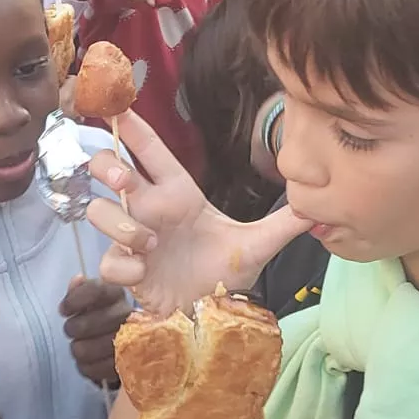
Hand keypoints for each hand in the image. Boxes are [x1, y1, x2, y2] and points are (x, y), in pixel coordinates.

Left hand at [60, 276, 131, 385]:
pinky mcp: (125, 367)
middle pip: (85, 325)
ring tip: (81, 346)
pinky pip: (91, 369)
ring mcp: (129, 343)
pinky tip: (89, 361)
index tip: (63, 310)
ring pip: (85, 349)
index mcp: (117, 294)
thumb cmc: (102, 317)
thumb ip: (80, 290)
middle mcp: (127, 315)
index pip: (95, 291)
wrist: (127, 345)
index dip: (74, 301)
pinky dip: (86, 367)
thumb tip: (77, 280)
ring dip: (78, 349)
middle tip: (72, 330)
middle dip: (73, 329)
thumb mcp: (91, 300)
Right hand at [84, 109, 310, 313]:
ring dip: (121, 225)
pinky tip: (143, 274)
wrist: (212, 315)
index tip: (116, 102)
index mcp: (179, 194)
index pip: (151, 151)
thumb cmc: (226, 271)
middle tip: (124, 181)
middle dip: (108, 165)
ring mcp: (132, 238)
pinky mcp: (124, 270)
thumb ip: (286, 221)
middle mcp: (150, 209)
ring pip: (100, 211)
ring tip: (151, 245)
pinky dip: (123, 266)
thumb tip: (318, 204)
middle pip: (108, 167)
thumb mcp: (259, 244)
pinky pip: (107, 260)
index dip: (133, 126)